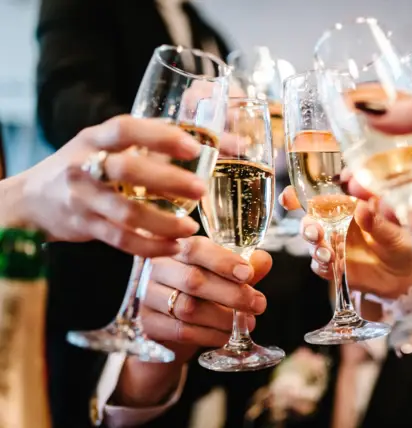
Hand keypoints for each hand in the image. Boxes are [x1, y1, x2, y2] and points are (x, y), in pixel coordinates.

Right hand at [7, 116, 204, 256]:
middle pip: (127, 171)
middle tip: (199, 188)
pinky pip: (120, 239)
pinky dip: (149, 246)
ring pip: (126, 212)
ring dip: (163, 223)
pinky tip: (173, 247)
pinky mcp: (85, 226)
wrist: (32, 199)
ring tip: (190, 228)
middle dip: (168, 180)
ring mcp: (83, 198)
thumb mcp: (100, 143)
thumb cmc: (80, 165)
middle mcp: (85, 166)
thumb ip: (139, 140)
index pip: (125, 129)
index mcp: (94, 139)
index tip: (193, 147)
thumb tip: (190, 133)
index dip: (160, 136)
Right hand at [113, 236, 271, 406]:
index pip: (195, 248)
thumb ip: (243, 267)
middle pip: (192, 280)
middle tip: (258, 304)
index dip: (223, 260)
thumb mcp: (223, 275)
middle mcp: (157, 268)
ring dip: (223, 317)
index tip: (249, 274)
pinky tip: (227, 335)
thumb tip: (263, 260)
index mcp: (176, 247)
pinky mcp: (147, 323)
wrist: (170, 327)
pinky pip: (181, 331)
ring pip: (187, 308)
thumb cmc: (201, 291)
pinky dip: (210, 335)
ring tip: (248, 322)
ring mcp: (147, 296)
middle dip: (231, 294)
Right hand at [279, 186, 411, 299]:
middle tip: (314, 232)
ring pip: (312, 242)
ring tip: (327, 254)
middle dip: (307, 225)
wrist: (407, 278)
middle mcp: (337, 223)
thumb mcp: (397, 232)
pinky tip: (332, 266)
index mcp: (350, 206)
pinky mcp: (334, 265)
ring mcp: (334, 244)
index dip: (300, 195)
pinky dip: (322, 265)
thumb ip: (378, 221)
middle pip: (311, 219)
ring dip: (314, 246)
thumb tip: (362, 208)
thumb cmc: (405, 245)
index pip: (322, 196)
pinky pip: (319, 265)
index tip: (288, 198)